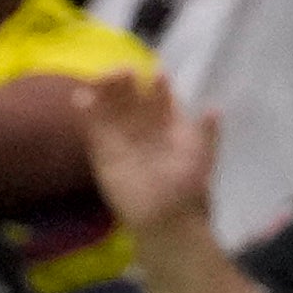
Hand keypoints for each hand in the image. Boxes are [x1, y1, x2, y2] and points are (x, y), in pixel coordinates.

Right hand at [75, 70, 218, 236]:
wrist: (168, 221)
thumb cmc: (187, 187)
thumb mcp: (202, 156)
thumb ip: (205, 131)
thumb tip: (213, 109)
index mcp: (168, 125)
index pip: (159, 97)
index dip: (158, 86)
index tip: (158, 75)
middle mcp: (143, 128)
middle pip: (130, 98)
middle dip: (125, 83)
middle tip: (121, 72)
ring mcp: (121, 140)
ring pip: (110, 109)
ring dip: (103, 93)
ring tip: (99, 79)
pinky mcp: (103, 155)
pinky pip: (93, 130)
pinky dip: (86, 114)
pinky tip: (80, 97)